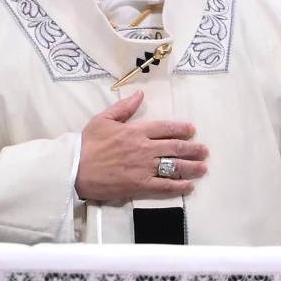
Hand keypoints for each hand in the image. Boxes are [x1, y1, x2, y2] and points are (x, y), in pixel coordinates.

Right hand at [74, 91, 208, 202]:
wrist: (75, 170)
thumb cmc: (87, 144)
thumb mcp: (103, 119)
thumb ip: (124, 107)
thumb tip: (140, 95)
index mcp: (136, 131)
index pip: (165, 128)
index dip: (181, 129)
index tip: (192, 131)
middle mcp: (144, 148)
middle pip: (175, 147)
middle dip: (193, 149)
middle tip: (204, 151)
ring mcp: (143, 167)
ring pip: (174, 166)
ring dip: (191, 167)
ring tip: (203, 168)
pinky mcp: (140, 185)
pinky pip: (164, 186)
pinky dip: (179, 186)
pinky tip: (189, 186)